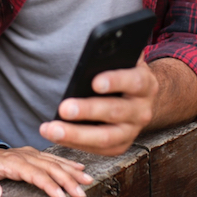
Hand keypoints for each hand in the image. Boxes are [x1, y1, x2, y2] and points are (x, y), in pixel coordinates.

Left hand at [0, 147, 92, 196]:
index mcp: (11, 161)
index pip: (34, 173)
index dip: (48, 184)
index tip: (61, 195)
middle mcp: (23, 155)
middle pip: (49, 167)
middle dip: (67, 180)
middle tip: (81, 193)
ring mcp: (29, 153)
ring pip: (54, 161)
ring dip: (71, 171)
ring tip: (88, 180)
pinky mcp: (32, 154)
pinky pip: (52, 158)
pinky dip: (67, 162)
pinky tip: (79, 168)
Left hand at [39, 54, 157, 155]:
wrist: (139, 98)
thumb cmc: (122, 73)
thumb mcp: (124, 60)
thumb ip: (113, 54)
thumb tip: (96, 45)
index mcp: (145, 83)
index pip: (133, 81)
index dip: (115, 81)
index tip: (94, 82)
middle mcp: (143, 110)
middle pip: (115, 112)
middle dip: (88, 111)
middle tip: (64, 108)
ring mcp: (132, 131)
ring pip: (105, 137)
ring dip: (76, 134)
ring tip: (51, 129)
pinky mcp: (120, 145)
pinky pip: (98, 150)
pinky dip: (74, 144)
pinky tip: (54, 135)